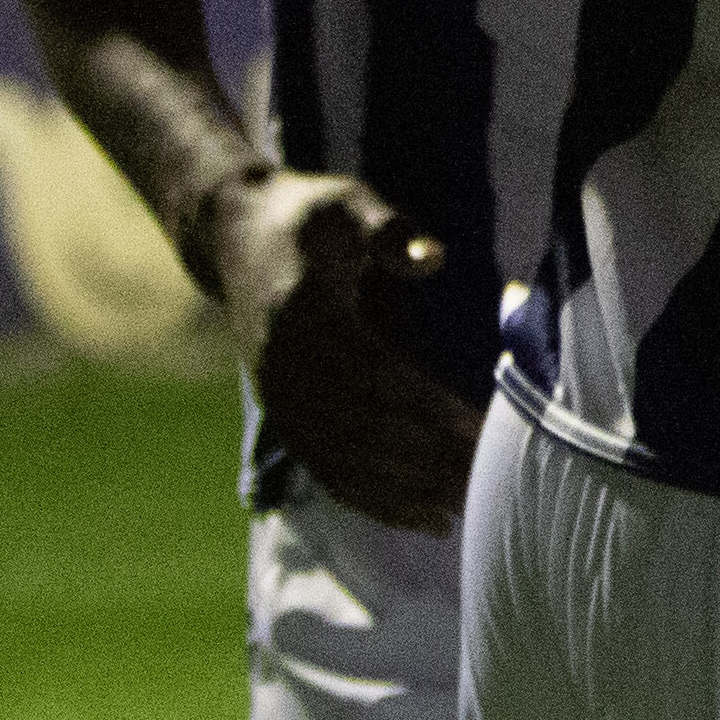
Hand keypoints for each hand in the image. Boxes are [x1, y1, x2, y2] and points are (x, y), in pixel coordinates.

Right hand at [189, 165, 482, 531]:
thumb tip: (432, 257)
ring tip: (464, 508)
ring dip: (406, 491)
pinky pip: (328, 471)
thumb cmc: (308, 216)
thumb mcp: (345, 202)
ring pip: (345, 461)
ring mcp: (279, 398)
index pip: (371, 374)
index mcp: (301, 315)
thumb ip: (388, 227)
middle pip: (361, 428)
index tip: (477, 428)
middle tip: (484, 478)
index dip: (424, 406)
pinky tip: (424, 517)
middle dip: (425, 459)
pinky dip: (376, 500)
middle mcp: (283, 367)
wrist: (234, 236)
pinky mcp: (282, 416)